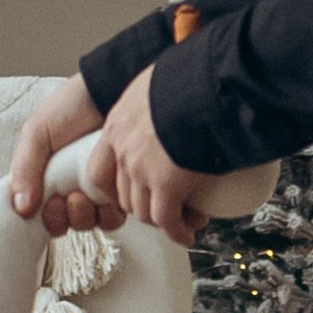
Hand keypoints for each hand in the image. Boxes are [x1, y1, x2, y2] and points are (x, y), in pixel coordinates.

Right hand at [8, 71, 118, 236]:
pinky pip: (114, 217)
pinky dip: (108, 212)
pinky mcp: (120, 191)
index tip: (48, 204)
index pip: (41, 215)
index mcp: (45, 179)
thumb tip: (20, 207)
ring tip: (83, 195)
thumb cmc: (70, 108)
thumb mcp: (37, 133)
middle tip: (68, 198)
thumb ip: (25, 168)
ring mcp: (96, 192)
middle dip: (65, 218)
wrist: (108, 92)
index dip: (46, 218)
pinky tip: (105, 194)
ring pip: (90, 223)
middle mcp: (69, 188)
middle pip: (66, 224)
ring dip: (85, 216)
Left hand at [102, 64, 203, 244]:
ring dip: (162, 221)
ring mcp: (142, 169)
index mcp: (118, 125)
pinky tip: (186, 233)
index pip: (101, 169)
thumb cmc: (194, 79)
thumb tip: (170, 104)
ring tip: (181, 221)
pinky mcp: (166, 185)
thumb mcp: (159, 84)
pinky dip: (176, 231)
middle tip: (166, 207)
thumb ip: (154, 101)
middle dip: (144, 206)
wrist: (211, 85)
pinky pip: (166, 219)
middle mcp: (123, 149)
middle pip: (122, 193)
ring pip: (143, 210)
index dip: (115, 187)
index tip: (132, 191)